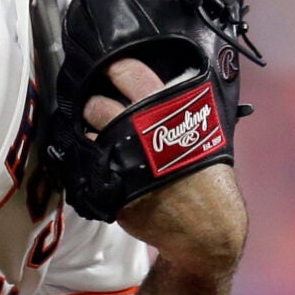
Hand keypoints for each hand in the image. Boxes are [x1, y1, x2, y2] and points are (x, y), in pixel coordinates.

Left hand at [84, 59, 248, 279]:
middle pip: (97, 104)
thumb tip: (164, 82)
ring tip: (102, 140)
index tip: (107, 67)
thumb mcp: (203, 130)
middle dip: (92, 105)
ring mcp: (122, 159)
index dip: (113, 67)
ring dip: (90, 136)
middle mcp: (140, 130)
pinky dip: (91, 166)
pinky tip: (104, 167)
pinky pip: (87, 168)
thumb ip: (178, 105)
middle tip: (98, 109)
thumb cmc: (206, 175)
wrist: (206, 227)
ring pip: (88, 135)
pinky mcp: (109, 188)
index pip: (129, 71)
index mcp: (166, 108)